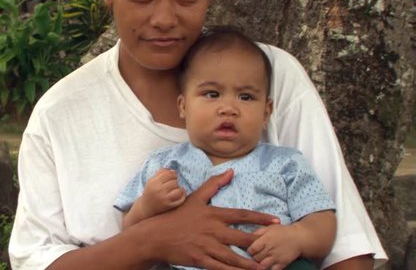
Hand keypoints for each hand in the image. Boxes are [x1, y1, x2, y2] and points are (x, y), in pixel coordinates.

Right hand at [139, 168, 185, 215]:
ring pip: (178, 190)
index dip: (173, 173)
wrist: (146, 207)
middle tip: (172, 184)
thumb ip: (160, 173)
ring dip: (179, 189)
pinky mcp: (169, 206)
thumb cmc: (150, 192)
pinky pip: (181, 199)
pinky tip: (180, 194)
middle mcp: (159, 190)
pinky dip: (182, 196)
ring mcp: (165, 199)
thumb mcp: (151, 181)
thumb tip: (172, 169)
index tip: (173, 176)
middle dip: (175, 181)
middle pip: (174, 182)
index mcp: (154, 183)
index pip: (168, 174)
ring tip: (175, 189)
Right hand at [143, 169, 278, 269]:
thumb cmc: (176, 216)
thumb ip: (214, 185)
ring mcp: (206, 247)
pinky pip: (220, 268)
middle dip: (259, 244)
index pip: (242, 215)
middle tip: (274, 247)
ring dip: (250, 264)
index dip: (260, 219)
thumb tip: (230, 171)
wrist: (155, 236)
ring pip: (234, 258)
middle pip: (242, 238)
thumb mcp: (194, 198)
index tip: (276, 221)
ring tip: (265, 267)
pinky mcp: (200, 260)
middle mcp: (212, 231)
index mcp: (213, 214)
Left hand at [247, 225, 300, 269]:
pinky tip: (269, 265)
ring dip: (260, 264)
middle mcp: (270, 249)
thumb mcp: (269, 228)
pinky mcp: (283, 263)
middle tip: (256, 255)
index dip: (250, 250)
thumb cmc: (282, 232)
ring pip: (262, 265)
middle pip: (256, 258)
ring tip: (262, 260)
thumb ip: (257, 232)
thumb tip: (247, 237)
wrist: (299, 237)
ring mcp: (276, 257)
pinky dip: (270, 268)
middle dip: (254, 257)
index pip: (251, 249)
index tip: (251, 249)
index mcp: (265, 239)